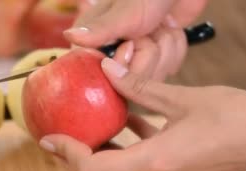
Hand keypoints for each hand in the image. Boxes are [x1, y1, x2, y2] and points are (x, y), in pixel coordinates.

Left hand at [38, 58, 245, 170]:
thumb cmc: (237, 116)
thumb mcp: (183, 99)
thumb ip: (141, 89)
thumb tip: (108, 70)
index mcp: (155, 163)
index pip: (95, 169)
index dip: (68, 155)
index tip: (49, 138)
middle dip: (76, 159)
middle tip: (59, 137)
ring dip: (101, 156)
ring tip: (87, 128)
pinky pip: (142, 168)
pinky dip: (127, 149)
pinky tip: (128, 122)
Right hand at [65, 0, 207, 80]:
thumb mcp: (124, 13)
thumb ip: (99, 29)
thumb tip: (69, 36)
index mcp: (95, 41)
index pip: (102, 76)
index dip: (121, 64)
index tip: (130, 42)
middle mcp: (112, 54)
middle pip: (130, 83)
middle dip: (148, 52)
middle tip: (149, 27)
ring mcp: (136, 58)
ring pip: (153, 77)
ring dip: (165, 46)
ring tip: (160, 23)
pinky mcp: (157, 59)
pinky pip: (169, 69)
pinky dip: (176, 47)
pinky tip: (170, 27)